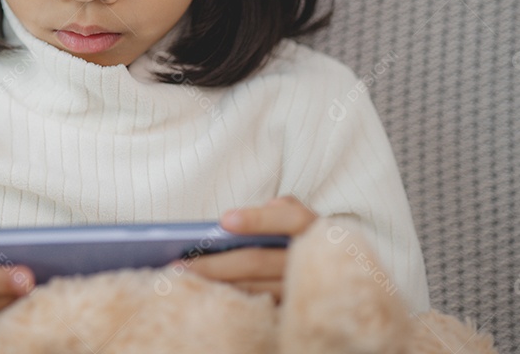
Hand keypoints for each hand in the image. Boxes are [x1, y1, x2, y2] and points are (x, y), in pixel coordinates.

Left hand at [172, 196, 316, 304]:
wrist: (342, 277)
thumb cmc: (306, 237)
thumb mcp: (300, 216)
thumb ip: (282, 209)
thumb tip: (254, 215)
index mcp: (314, 227)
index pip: (290, 218)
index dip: (257, 219)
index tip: (224, 221)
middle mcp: (312, 259)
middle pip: (258, 260)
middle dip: (215, 262)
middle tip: (177, 263)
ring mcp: (303, 289)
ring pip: (254, 288)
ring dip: (217, 284)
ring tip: (183, 280)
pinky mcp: (293, 310)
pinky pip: (258, 307)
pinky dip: (231, 300)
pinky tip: (206, 296)